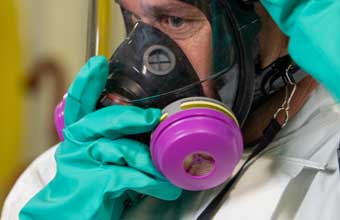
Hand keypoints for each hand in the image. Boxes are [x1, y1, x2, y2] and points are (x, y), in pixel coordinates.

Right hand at [19, 56, 181, 219]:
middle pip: (100, 120)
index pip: (78, 104)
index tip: (98, 64)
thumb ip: (121, 144)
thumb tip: (153, 130)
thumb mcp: (105, 161)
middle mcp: (76, 146)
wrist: (74, 218)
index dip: (86, 83)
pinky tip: (165, 188)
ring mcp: (81, 165)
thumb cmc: (95, 187)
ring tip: (166, 171)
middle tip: (152, 116)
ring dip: (148, 160)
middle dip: (129, 117)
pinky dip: (151, 182)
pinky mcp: (92, 185)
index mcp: (79, 136)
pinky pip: (127, 175)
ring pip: (119, 149)